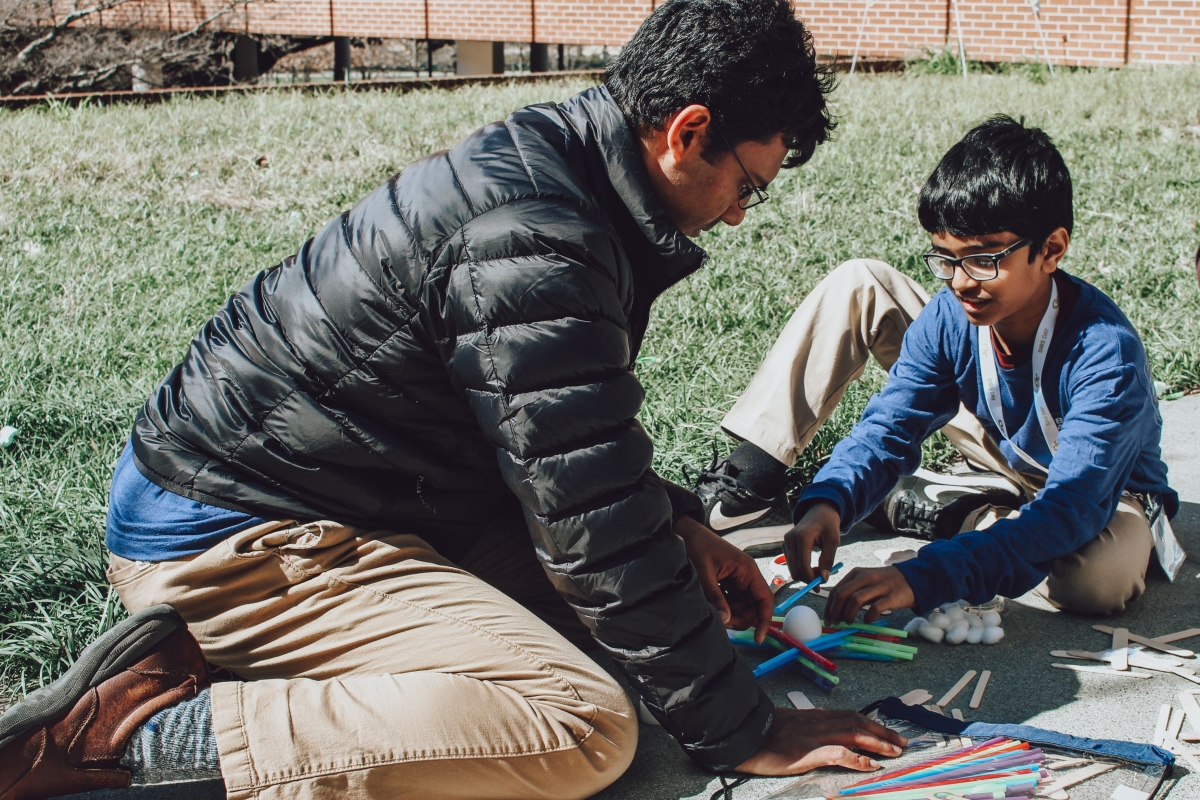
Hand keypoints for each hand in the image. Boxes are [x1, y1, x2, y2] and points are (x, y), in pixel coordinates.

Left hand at [675, 515, 773, 642]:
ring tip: (715, 616)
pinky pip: (732, 601)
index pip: (765, 599)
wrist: (686, 533)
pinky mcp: (728, 582)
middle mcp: (746, 576)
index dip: (764, 620)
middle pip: (754, 606)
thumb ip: (715, 596)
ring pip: (742, 606)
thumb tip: (725, 619)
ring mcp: (737, 579)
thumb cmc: (697, 546)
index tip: (758, 638)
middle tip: (724, 624)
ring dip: (732, 615)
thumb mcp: (704, 572)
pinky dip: (725, 608)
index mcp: (747, 570)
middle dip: (742, 619)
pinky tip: (713, 609)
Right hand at [735, 707, 906, 775]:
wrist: (743, 733)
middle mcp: (819, 722)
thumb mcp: (787, 723)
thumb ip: (806, 724)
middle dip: (882, 732)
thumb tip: (820, 723)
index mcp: (814, 717)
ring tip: (896, 751)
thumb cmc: (761, 730)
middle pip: (858, 722)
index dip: (870, 722)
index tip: (885, 730)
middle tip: (902, 741)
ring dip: (879, 742)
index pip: (849, 716)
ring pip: (855, 734)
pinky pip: (840, 753)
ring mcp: (815, 736)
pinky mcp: (810, 752)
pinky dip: (859, 759)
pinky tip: (872, 765)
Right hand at [783, 501, 841, 582]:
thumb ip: (828, 559)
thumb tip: (824, 578)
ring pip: (791, 568)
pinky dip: (800, 569)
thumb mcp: (833, 540)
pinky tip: (812, 566)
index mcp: (801, 537)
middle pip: (794, 569)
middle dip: (807, 578)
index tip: (820, 586)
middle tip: (822, 579)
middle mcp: (789, 540)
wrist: (819, 511)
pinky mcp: (786, 545)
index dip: (810, 578)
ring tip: (819, 570)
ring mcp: (786, 542)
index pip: (802, 565)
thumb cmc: (828, 524)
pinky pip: (791, 563)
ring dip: (804, 574)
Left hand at [824, 566, 916, 624]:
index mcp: (856, 573)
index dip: (828, 606)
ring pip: (855, 600)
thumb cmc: (885, 583)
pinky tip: (867, 621)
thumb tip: (835, 611)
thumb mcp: (867, 581)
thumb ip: (852, 591)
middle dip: (835, 611)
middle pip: (842, 594)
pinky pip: (875, 608)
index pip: (836, 590)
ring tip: (848, 622)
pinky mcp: (891, 596)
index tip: (827, 619)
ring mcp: (879, 586)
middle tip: (835, 622)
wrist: (913, 578)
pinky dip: (868, 616)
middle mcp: (866, 577)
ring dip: (848, 614)